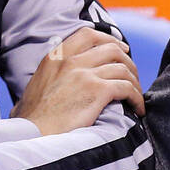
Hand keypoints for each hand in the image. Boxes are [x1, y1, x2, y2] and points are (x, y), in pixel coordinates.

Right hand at [12, 27, 144, 135]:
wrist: (32, 134)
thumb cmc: (33, 118)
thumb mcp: (36, 84)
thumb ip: (51, 74)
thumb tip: (59, 80)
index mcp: (55, 57)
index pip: (88, 34)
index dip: (109, 39)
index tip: (121, 49)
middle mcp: (71, 61)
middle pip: (112, 49)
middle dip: (128, 61)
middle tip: (133, 75)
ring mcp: (85, 75)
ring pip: (123, 69)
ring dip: (134, 82)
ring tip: (136, 95)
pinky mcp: (97, 91)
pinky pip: (127, 88)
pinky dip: (137, 98)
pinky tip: (137, 108)